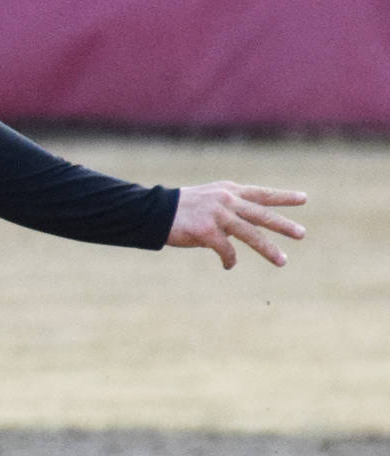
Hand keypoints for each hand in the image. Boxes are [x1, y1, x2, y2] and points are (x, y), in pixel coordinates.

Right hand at [166, 182, 307, 268]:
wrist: (152, 211)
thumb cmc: (179, 208)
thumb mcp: (208, 199)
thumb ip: (229, 209)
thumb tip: (245, 227)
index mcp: (228, 191)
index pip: (261, 193)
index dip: (283, 196)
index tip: (303, 198)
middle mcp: (226, 200)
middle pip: (261, 214)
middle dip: (283, 225)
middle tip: (301, 234)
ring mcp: (217, 215)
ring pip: (250, 234)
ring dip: (268, 250)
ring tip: (282, 261)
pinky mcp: (207, 232)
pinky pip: (226, 250)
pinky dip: (229, 259)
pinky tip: (228, 265)